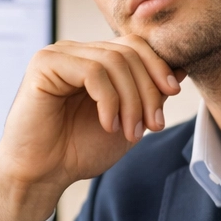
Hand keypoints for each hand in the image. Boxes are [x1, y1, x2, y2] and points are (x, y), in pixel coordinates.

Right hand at [0, 36, 183, 220]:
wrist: (42, 175)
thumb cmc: (77, 151)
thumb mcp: (127, 120)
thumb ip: (148, 94)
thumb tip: (179, 68)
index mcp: (93, 60)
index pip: (134, 45)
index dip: (158, 66)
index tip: (173, 94)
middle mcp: (76, 51)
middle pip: (128, 51)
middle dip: (148, 90)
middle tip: (152, 125)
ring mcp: (59, 54)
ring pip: (114, 61)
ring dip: (131, 100)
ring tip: (130, 132)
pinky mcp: (44, 65)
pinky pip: (92, 71)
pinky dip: (109, 100)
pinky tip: (108, 124)